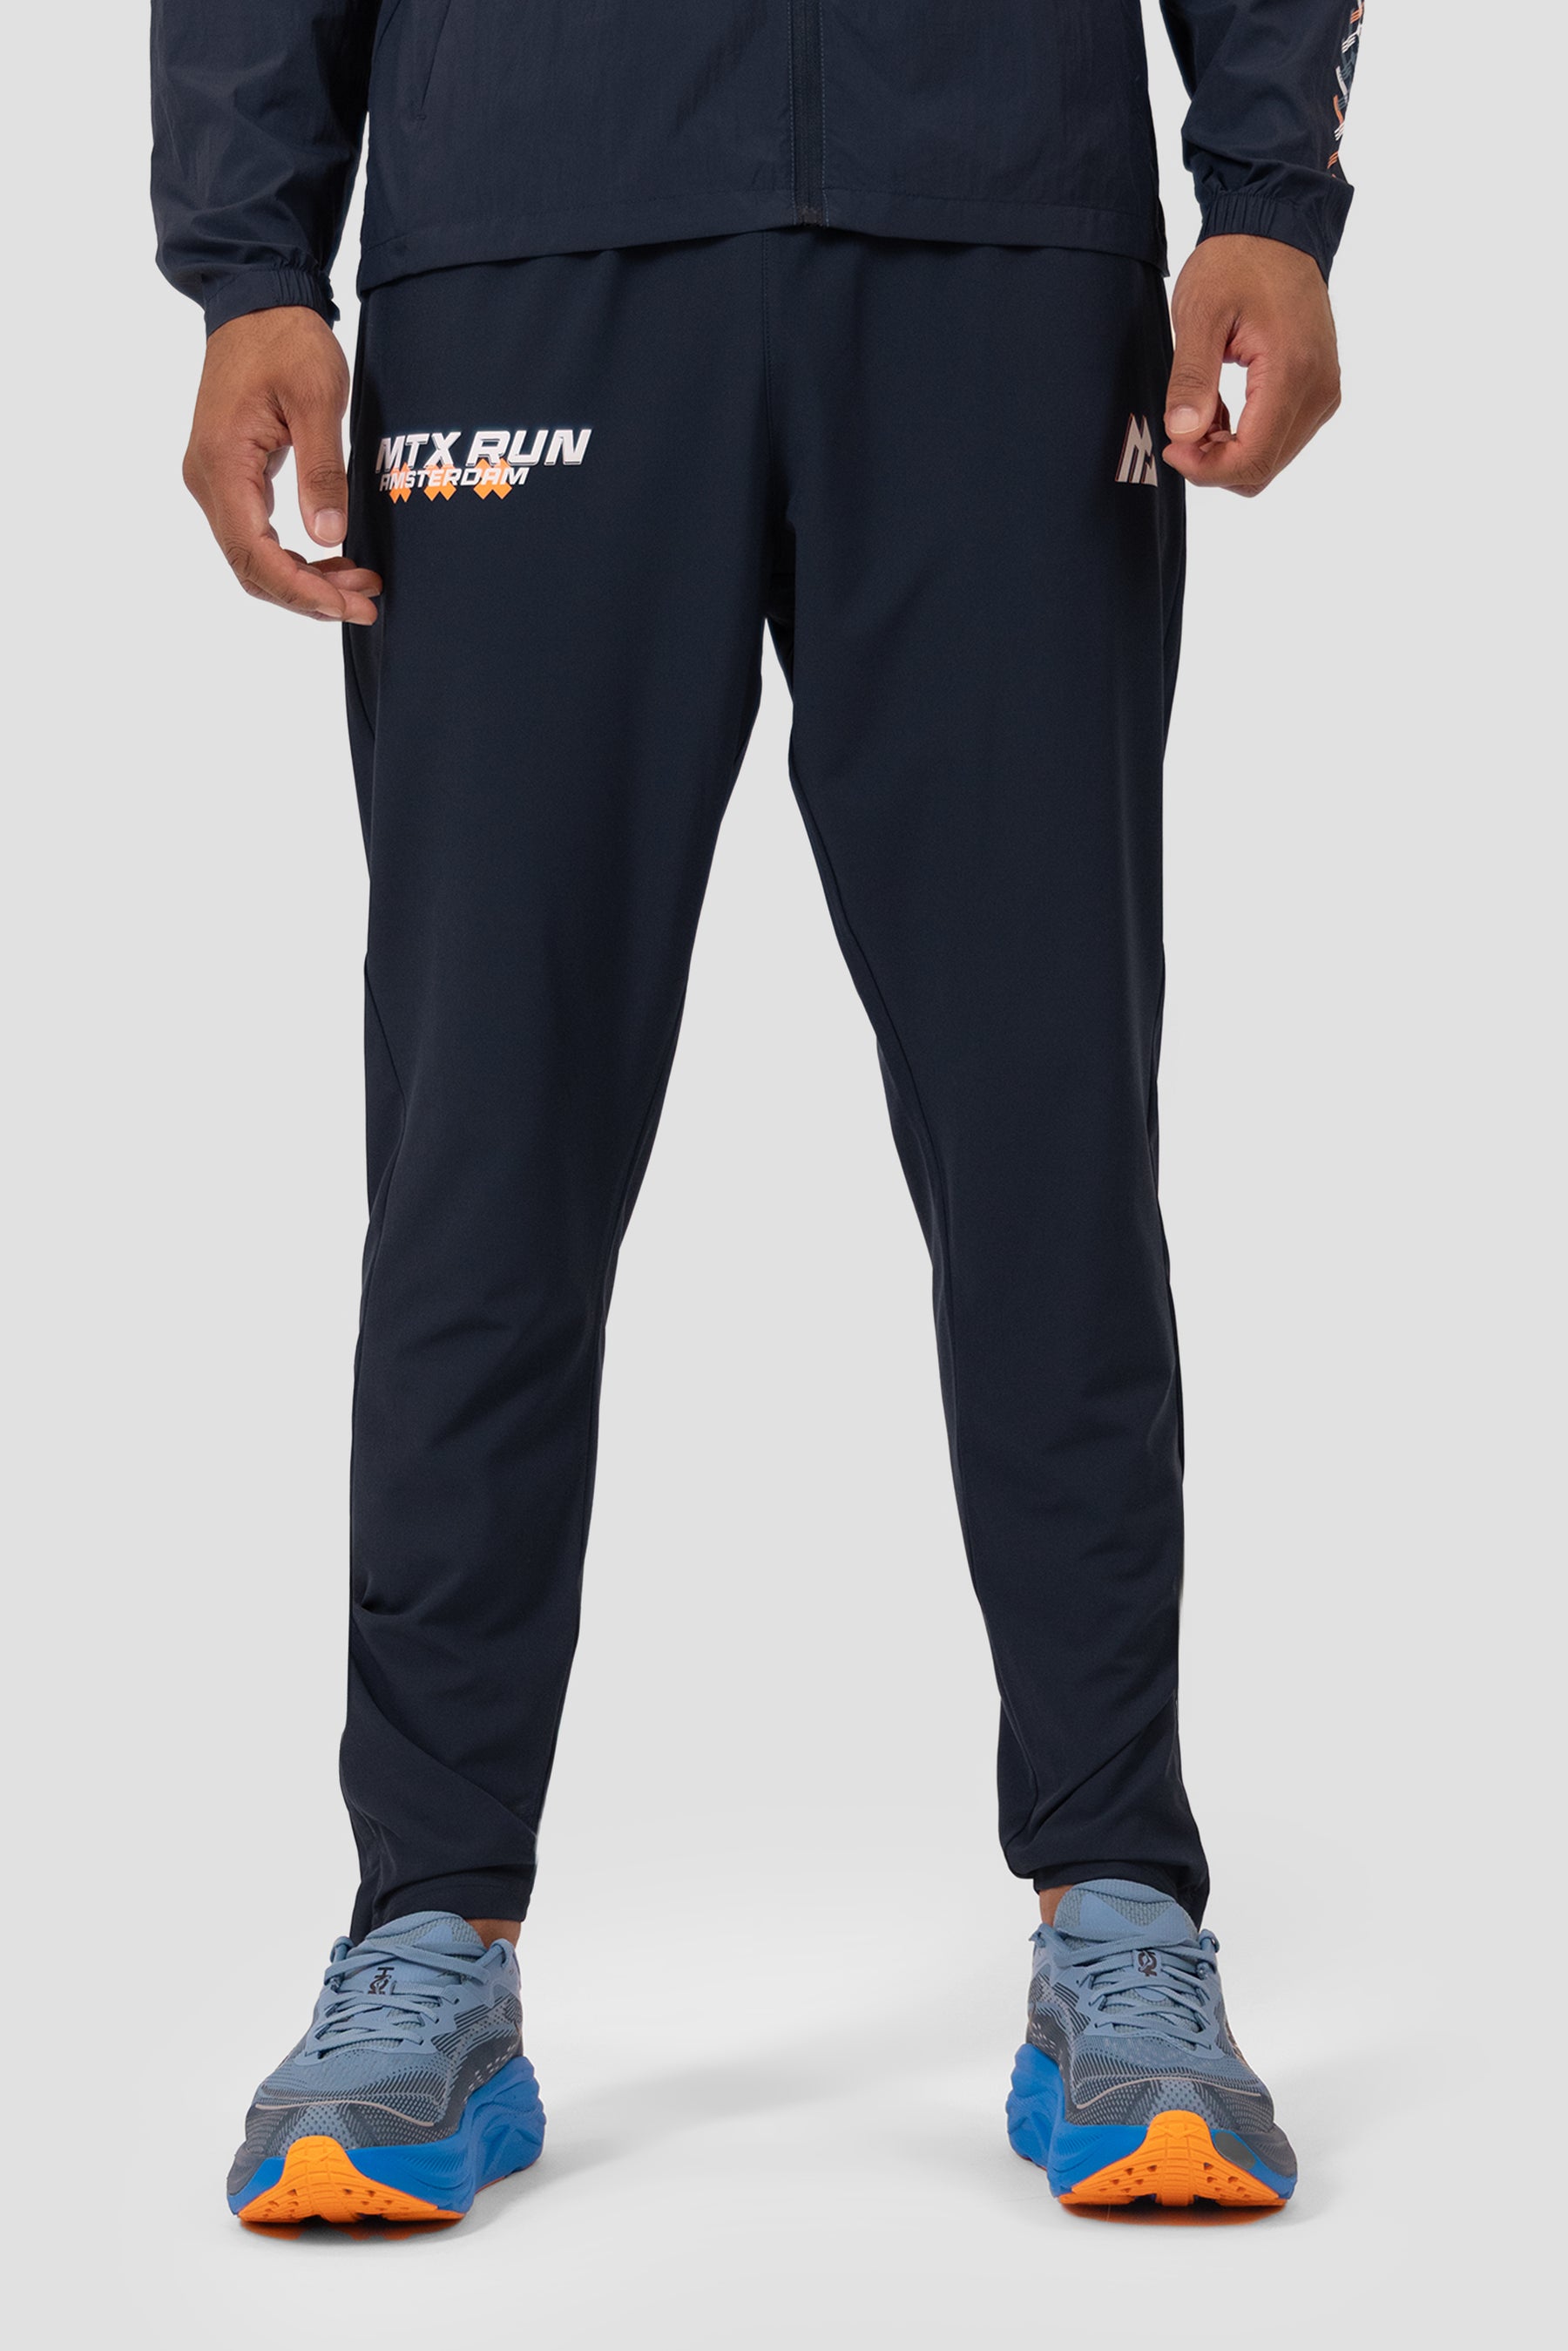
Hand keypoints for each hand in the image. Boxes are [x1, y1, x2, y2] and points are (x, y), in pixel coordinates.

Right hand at [182, 307, 381, 622]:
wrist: (258, 302)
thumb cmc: (286, 340)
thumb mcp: (316, 398)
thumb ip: (322, 469)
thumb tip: (326, 535)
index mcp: (222, 463)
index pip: (255, 554)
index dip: (302, 590)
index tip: (348, 604)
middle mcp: (208, 479)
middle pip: (251, 567)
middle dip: (308, 595)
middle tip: (366, 603)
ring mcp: (215, 479)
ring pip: (253, 557)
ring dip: (305, 580)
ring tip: (359, 585)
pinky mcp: (231, 475)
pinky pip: (257, 534)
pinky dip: (295, 558)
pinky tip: (335, 558)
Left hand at [1163, 236, 1340, 496]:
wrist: (1276, 230)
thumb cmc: (1238, 263)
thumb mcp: (1200, 313)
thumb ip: (1192, 377)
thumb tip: (1183, 434)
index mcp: (1293, 372)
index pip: (1253, 458)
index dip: (1206, 468)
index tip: (1172, 446)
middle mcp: (1319, 390)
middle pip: (1263, 468)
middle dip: (1214, 463)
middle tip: (1180, 429)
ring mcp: (1323, 393)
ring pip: (1270, 460)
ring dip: (1227, 451)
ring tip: (1199, 409)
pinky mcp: (1318, 391)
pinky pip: (1279, 439)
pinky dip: (1243, 437)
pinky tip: (1217, 409)